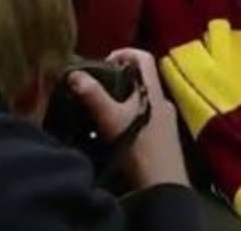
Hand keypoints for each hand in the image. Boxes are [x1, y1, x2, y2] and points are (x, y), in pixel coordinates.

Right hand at [68, 48, 189, 189]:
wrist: (162, 187)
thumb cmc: (139, 149)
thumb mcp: (111, 120)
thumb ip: (93, 96)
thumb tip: (74, 74)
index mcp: (153, 91)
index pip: (143, 57)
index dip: (123, 53)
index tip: (103, 63)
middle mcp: (163, 101)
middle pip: (141, 78)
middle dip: (118, 79)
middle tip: (96, 89)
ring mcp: (166, 121)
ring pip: (142, 100)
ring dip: (122, 101)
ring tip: (100, 112)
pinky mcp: (164, 138)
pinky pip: (145, 117)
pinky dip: (129, 117)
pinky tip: (114, 133)